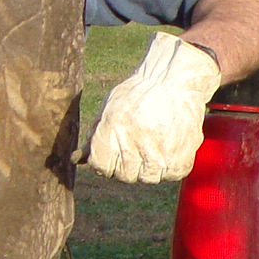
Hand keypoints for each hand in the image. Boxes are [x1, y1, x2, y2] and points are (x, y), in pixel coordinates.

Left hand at [86, 34, 222, 182]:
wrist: (175, 80)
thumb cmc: (139, 94)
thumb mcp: (110, 108)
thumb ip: (95, 135)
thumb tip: (77, 159)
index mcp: (112, 130)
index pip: (100, 166)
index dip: (107, 160)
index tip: (116, 151)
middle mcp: (134, 145)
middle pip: (124, 175)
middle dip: (128, 163)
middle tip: (139, 144)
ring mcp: (159, 155)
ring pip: (147, 178)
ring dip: (150, 166)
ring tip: (156, 144)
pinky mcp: (181, 160)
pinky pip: (170, 175)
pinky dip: (171, 165)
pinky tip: (171, 145)